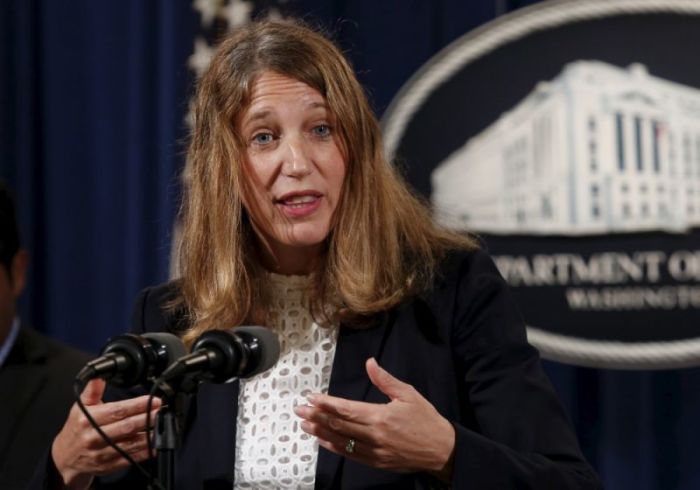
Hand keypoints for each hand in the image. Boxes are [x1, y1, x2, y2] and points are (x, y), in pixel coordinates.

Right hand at [51, 379, 161, 489]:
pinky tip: (155, 444)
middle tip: (162, 410)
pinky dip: (145, 452)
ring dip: (149, 435)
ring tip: (162, 425)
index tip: (153, 400)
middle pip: (126, 427)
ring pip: (130, 444)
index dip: (137, 405)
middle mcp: (94, 438)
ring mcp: (102, 454)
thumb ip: (92, 391)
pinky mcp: (108, 466)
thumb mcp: (80, 408)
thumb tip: (99, 376)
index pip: (117, 411)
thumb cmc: (77, 429)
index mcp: (88, 421)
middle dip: (147, 418)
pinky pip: (130, 459)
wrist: (65, 457)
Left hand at [294, 358, 454, 482]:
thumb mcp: (408, 394)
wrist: (441, 449)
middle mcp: (374, 435)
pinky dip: (334, 447)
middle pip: (339, 425)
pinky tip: (323, 441)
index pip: (346, 409)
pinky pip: (350, 454)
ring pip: (341, 441)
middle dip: (316, 416)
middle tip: (299, 410)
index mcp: (380, 416)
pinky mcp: (376, 461)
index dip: (326, 403)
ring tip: (304, 424)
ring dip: (320, 432)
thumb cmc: (425, 419)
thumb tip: (370, 363)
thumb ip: (385, 380)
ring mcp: (374, 451)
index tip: (311, 397)